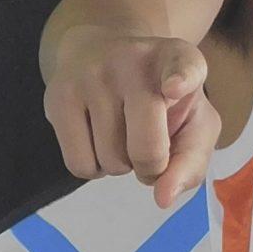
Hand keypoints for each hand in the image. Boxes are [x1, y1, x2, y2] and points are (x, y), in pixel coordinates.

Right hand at [43, 29, 220, 205]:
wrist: (100, 53)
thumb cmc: (160, 99)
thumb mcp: (193, 122)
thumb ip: (191, 161)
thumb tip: (163, 197)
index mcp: (178, 59)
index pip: (184, 66)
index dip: (181, 78)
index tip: (174, 87)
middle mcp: (134, 61)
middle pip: (146, 149)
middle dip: (151, 167)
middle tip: (151, 148)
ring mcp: (92, 76)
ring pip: (111, 162)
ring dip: (120, 163)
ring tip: (121, 133)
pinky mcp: (59, 96)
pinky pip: (79, 165)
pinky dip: (94, 167)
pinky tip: (98, 138)